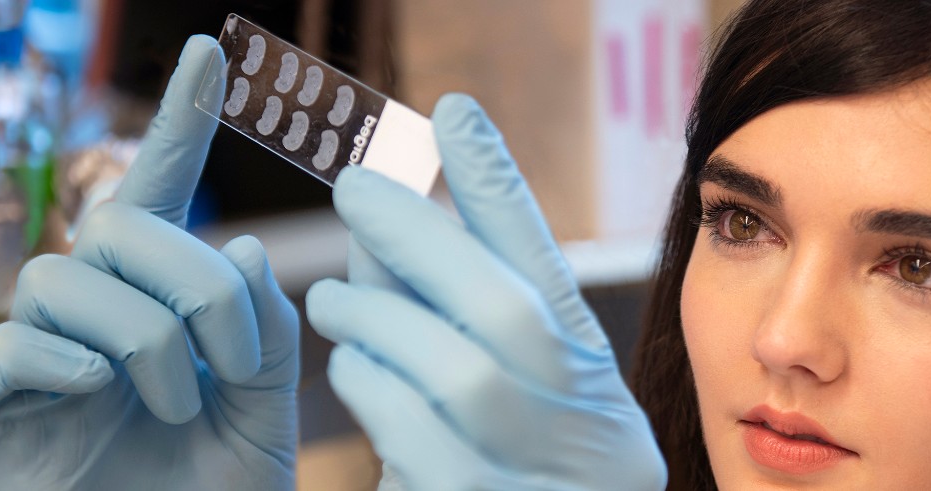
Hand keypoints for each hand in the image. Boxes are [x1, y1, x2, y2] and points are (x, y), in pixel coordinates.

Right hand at [0, 35, 298, 488]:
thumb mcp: (263, 414)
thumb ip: (267, 338)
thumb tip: (243, 246)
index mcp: (159, 306)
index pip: (164, 199)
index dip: (181, 125)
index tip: (211, 52)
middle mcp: (94, 318)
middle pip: (118, 226)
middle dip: (193, 283)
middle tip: (230, 362)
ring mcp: (39, 362)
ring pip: (67, 278)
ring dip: (144, 338)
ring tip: (177, 406)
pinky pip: (12, 348)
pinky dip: (68, 365)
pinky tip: (98, 397)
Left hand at [306, 94, 666, 489]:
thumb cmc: (522, 476)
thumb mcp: (518, 397)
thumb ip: (460, 321)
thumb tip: (385, 235)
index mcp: (595, 381)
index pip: (553, 269)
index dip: (503, 189)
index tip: (452, 114)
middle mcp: (589, 427)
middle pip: (510, 311)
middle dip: (426, 238)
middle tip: (356, 191)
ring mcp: (547, 477)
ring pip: (460, 375)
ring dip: (382, 321)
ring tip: (335, 300)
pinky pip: (416, 441)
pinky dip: (373, 391)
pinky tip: (353, 371)